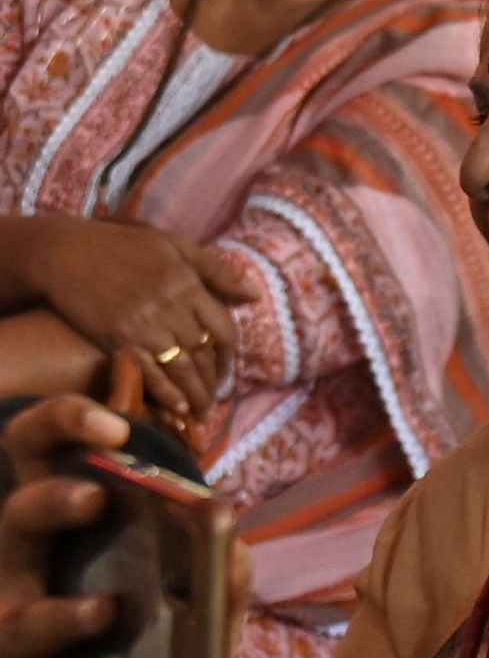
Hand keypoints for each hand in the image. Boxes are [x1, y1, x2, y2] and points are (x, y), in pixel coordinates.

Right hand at [0, 396, 224, 657]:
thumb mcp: (211, 603)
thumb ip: (218, 561)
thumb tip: (216, 524)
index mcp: (68, 534)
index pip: (40, 459)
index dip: (62, 427)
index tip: (113, 427)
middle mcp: (24, 579)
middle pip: (12, 521)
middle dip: (48, 503)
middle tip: (95, 498)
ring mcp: (10, 646)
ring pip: (13, 619)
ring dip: (60, 613)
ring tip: (109, 611)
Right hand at [13, 221, 253, 426]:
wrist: (65, 253)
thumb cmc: (122, 245)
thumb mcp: (176, 246)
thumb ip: (217, 270)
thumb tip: (255, 294)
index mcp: (188, 285)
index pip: (224, 328)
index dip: (229, 354)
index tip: (226, 369)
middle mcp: (170, 308)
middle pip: (204, 353)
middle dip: (213, 381)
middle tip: (216, 399)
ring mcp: (143, 326)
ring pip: (182, 368)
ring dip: (196, 394)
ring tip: (202, 412)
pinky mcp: (117, 339)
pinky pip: (149, 372)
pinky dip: (166, 393)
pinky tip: (177, 408)